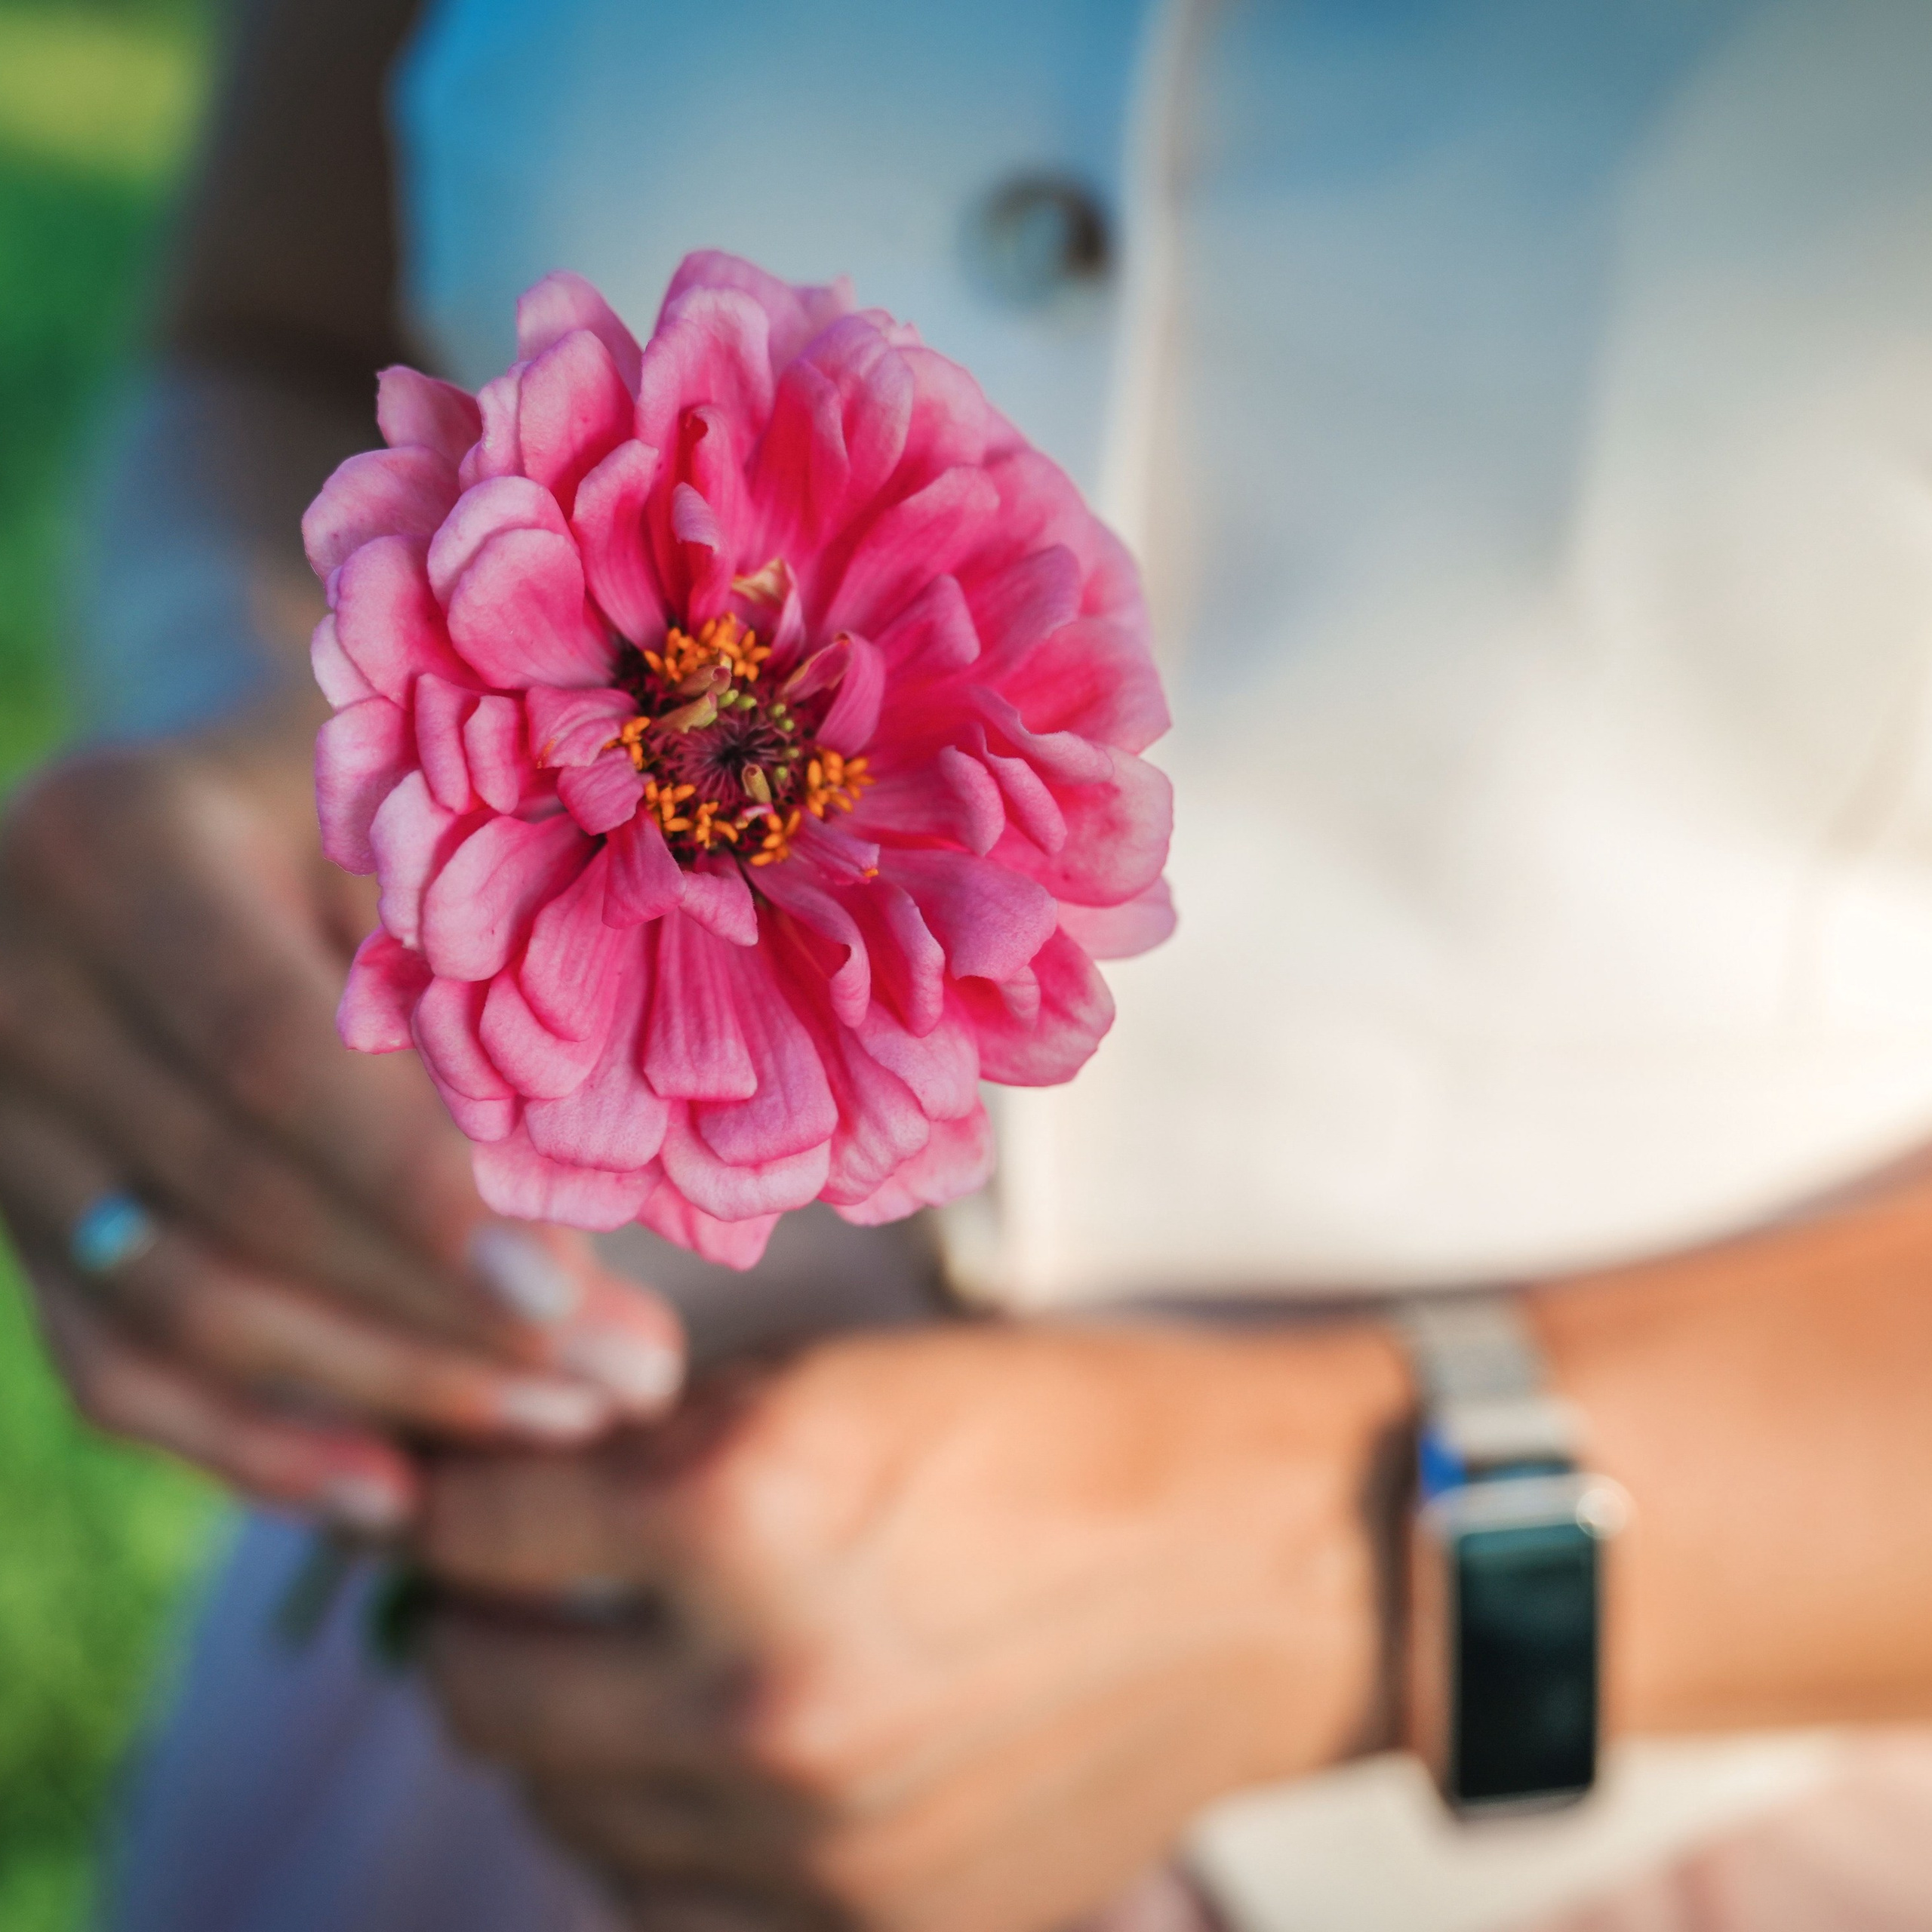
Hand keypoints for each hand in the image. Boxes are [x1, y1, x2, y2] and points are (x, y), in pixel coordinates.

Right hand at [0, 698, 683, 1530]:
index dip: (413, 1193)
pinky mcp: (10, 1207)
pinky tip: (397, 1488)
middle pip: (230, 1205)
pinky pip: (111, 1361)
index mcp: (122, 846)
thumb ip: (472, 961)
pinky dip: (252, 1442)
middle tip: (631, 1379)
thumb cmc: (370, 787)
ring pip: (174, 1309)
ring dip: (379, 1394)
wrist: (201, 795)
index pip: (270, 1058)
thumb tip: (614, 1176)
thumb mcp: (421, 815)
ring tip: (566, 1424)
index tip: (566, 1300)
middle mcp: (13, 980)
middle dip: (437, 1324)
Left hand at [418, 1320, 1408, 1931]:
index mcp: (741, 1510)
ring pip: (559, 1809)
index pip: (470, 1524)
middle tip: (523, 1574)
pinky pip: (665, 1901)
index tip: (474, 1482)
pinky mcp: (872, 1929)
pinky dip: (652, 1827)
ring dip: (563, 1730)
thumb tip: (520, 1477)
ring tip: (625, 1660)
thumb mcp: (852, 1374)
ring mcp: (812, 1841)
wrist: (1266, 1565)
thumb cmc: (1071, 1432)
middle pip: (480, 1688)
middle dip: (481, 1619)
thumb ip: (667, 1435)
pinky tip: (706, 1754)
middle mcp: (757, 1694)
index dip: (459, 1488)